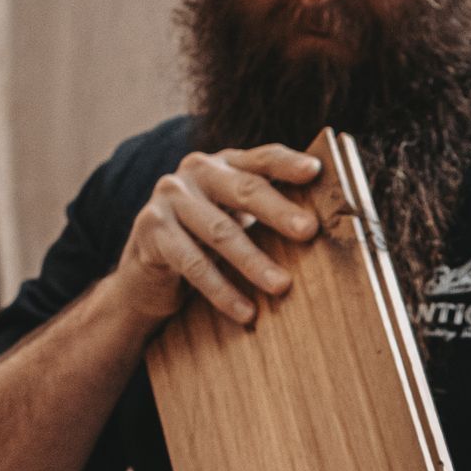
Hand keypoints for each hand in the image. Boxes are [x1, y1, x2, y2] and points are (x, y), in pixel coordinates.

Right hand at [119, 144, 322, 332]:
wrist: (147, 275)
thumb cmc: (205, 243)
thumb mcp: (235, 218)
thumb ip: (267, 209)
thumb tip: (323, 225)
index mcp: (223, 163)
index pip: (261, 159)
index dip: (288, 164)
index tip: (315, 171)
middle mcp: (195, 171)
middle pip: (244, 190)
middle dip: (279, 212)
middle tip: (309, 232)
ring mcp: (169, 198)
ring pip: (220, 232)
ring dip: (254, 262)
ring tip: (283, 286)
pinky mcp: (151, 231)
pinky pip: (193, 264)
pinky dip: (222, 291)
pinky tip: (245, 312)